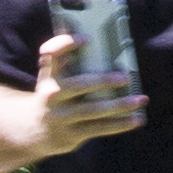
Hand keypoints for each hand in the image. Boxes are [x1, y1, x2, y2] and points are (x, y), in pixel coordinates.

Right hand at [31, 32, 147, 158]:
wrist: (31, 130)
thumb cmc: (52, 95)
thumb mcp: (52, 77)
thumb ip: (66, 61)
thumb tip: (93, 36)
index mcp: (49, 76)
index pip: (52, 55)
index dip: (66, 45)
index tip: (87, 38)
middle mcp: (52, 96)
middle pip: (79, 86)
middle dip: (102, 81)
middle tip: (125, 77)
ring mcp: (62, 118)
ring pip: (94, 111)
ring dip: (120, 105)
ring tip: (141, 99)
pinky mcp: (71, 135)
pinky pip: (99, 129)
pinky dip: (120, 124)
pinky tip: (137, 119)